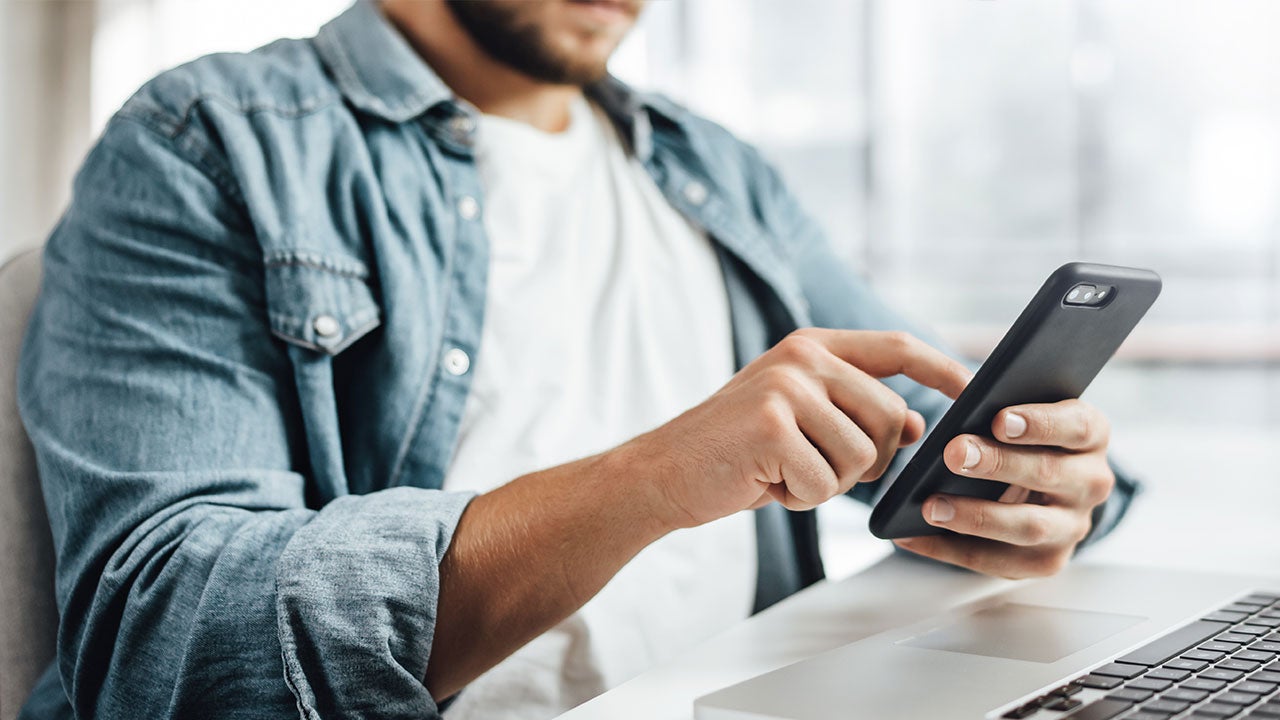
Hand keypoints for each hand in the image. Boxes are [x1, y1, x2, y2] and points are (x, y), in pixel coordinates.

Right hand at [619, 328, 971, 529]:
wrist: (662, 473)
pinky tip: (765, 484)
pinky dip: (800, 498)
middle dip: (870, 461)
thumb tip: (920, 428)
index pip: (897, 348)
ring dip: (829, 484)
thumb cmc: (736, 452)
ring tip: (782, 473)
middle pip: (892, 418)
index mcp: (812, 346)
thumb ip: (853, 409)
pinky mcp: (771, 425)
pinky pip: (825, 482)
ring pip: (862, 456)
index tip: (974, 393)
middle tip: (817, 468)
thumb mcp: (797, 417)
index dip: (942, 371)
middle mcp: (802, 356)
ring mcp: (786, 387)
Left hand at [894, 399, 1114, 578]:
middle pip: (1048, 473)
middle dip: (997, 465)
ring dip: (976, 516)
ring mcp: (1073, 526)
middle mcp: (1091, 482)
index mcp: (1090, 436)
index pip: (1077, 426)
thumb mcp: (1025, 417)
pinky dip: (950, 549)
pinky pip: (998, 560)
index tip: (999, 419)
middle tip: (953, 454)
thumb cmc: (1023, 441)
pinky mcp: (1047, 561)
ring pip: (1029, 526)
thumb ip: (1004, 411)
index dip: (1039, 423)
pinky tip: (913, 535)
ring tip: (930, 506)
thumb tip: (961, 409)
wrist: (1044, 489)